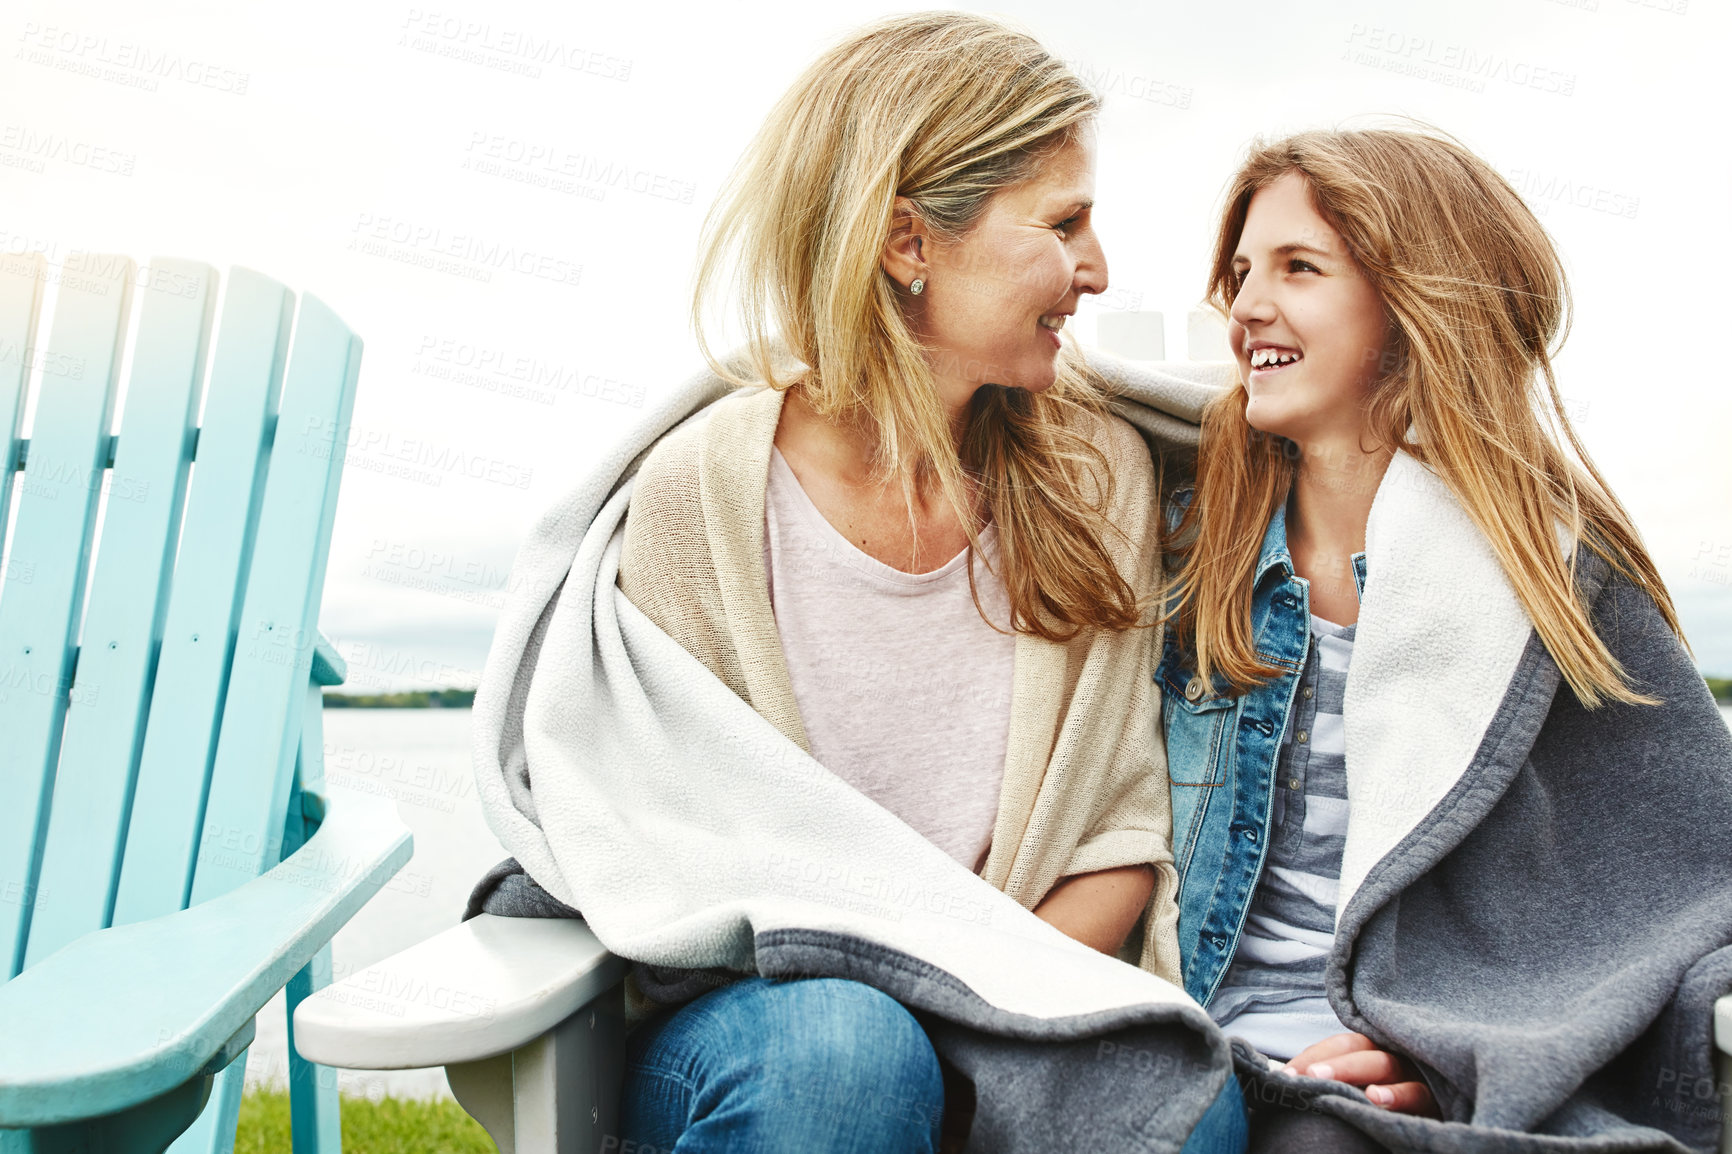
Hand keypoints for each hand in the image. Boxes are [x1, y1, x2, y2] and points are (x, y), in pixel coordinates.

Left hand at [1283, 1033, 1438, 1116]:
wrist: (1421, 1124)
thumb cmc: (1380, 1102)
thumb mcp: (1356, 1086)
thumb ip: (1330, 1081)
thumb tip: (1287, 1080)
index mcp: (1372, 1050)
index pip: (1341, 1045)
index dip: (1314, 1056)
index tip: (1286, 1074)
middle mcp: (1393, 1056)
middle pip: (1363, 1053)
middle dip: (1336, 1065)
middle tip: (1310, 1077)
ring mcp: (1415, 1075)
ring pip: (1390, 1068)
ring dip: (1366, 1076)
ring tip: (1351, 1088)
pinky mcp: (1434, 1099)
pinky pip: (1418, 1094)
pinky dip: (1399, 1095)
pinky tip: (1379, 1101)